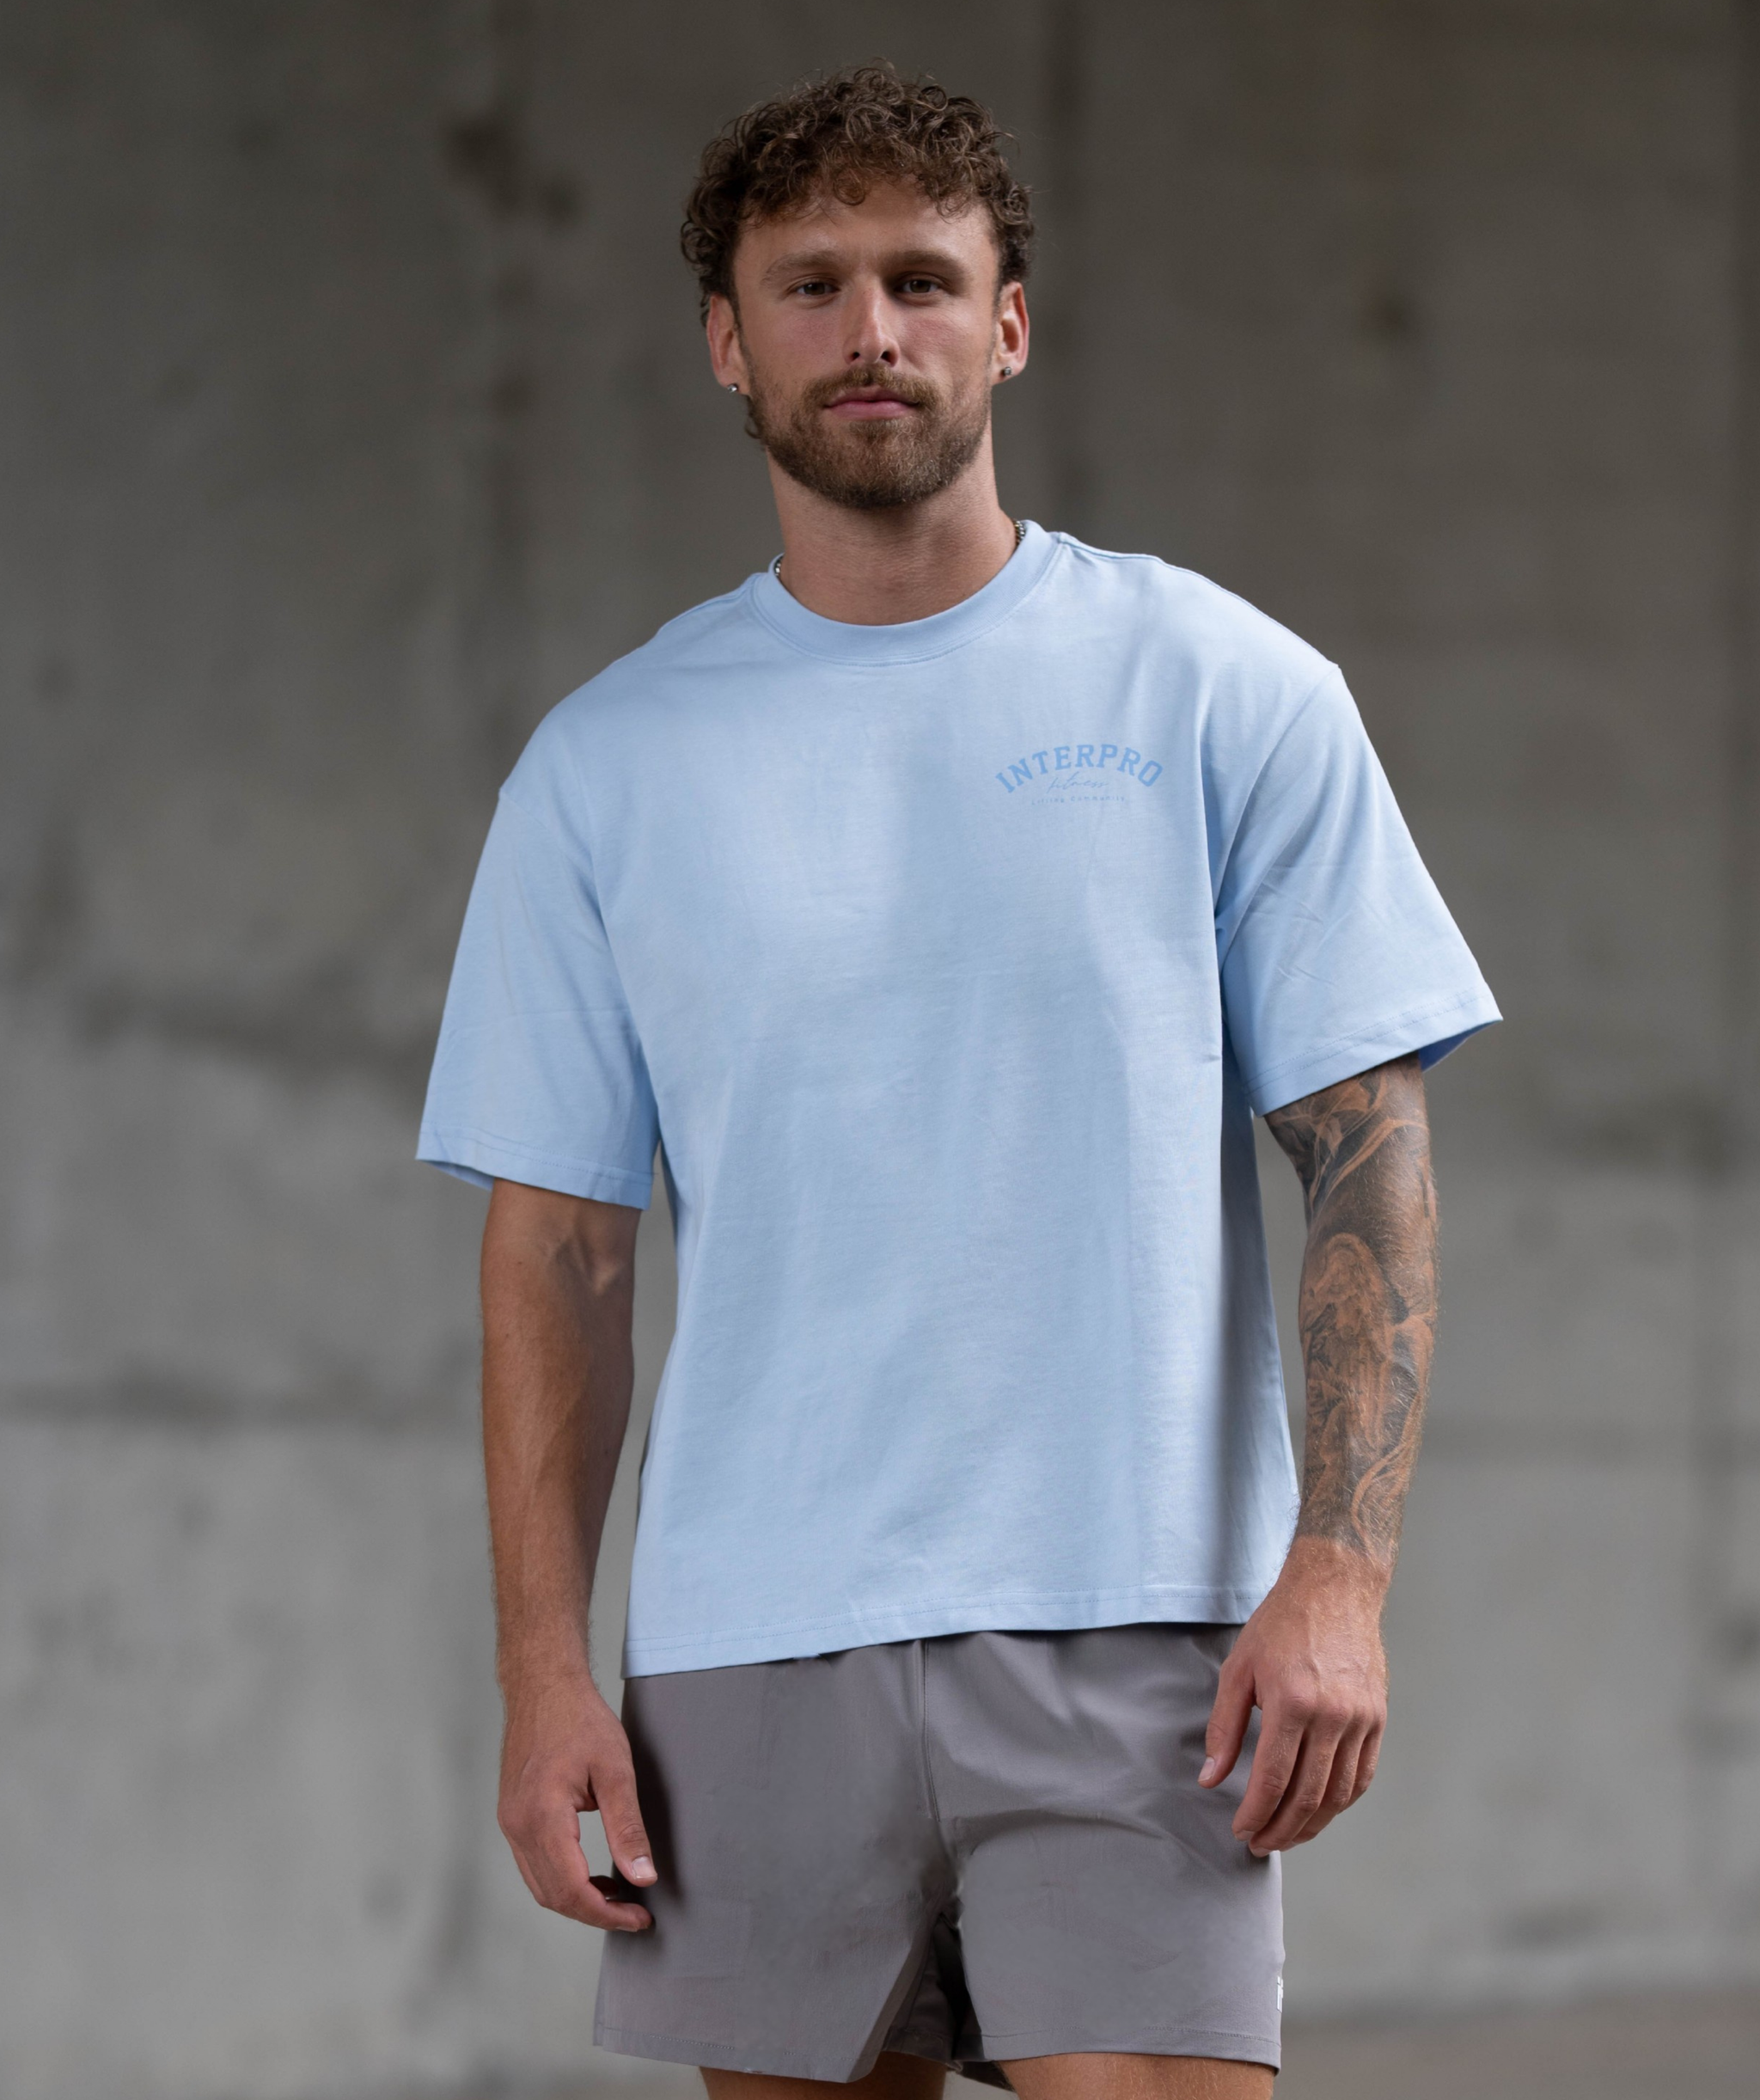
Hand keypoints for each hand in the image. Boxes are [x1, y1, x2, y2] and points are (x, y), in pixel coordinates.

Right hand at [496, 1664, 657, 1929]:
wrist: (543, 1685)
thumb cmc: (579, 1719)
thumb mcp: (615, 1770)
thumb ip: (627, 1828)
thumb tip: (643, 1877)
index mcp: (542, 1816)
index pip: (572, 1890)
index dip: (608, 1914)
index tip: (640, 1918)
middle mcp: (518, 1826)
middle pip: (553, 1896)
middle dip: (595, 1913)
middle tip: (635, 1912)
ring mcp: (510, 1822)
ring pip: (541, 1885)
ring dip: (578, 1899)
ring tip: (619, 1895)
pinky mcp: (512, 1816)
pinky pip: (534, 1864)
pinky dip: (563, 1879)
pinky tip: (593, 1873)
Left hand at [1198, 1539, 1389, 1854]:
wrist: (1334, 1590)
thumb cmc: (1280, 1626)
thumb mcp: (1238, 1670)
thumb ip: (1224, 1728)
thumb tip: (1210, 1778)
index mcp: (1293, 1702)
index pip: (1273, 1779)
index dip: (1255, 1813)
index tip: (1240, 1831)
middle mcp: (1332, 1716)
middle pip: (1307, 1796)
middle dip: (1280, 1829)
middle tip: (1259, 1844)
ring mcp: (1360, 1719)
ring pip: (1338, 1794)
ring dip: (1311, 1825)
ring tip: (1286, 1836)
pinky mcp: (1377, 1719)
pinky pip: (1361, 1776)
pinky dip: (1339, 1802)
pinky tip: (1319, 1811)